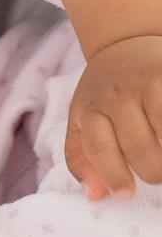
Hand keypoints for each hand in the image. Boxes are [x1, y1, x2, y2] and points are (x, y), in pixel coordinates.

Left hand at [63, 35, 161, 201]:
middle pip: (136, 143)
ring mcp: (144, 84)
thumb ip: (82, 155)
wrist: (122, 42)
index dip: (112, 173)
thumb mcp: (84, 117)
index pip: (97, 145)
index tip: (126, 194)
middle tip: (156, 176)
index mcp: (90, 110)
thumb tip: (93, 195)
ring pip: (161, 125)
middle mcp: (115, 96)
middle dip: (150, 169)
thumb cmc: (105, 92)